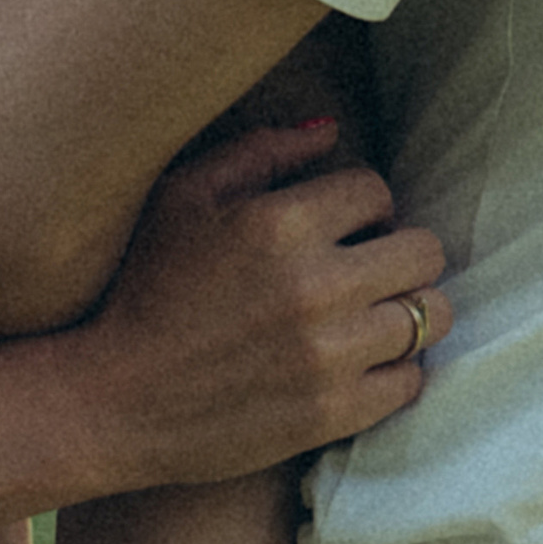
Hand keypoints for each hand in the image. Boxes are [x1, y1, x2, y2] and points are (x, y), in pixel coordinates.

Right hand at [73, 121, 452, 492]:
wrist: (113, 401)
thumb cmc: (143, 287)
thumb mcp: (183, 197)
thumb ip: (260, 151)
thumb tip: (331, 130)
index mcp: (279, 223)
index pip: (377, 190)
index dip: (363, 204)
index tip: (343, 226)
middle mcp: (315, 287)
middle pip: (423, 252)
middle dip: (401, 250)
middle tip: (370, 265)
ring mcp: (328, 356)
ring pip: (430, 316)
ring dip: (407, 309)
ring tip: (372, 313)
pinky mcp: (332, 413)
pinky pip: (411, 380)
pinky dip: (396, 368)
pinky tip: (361, 360)